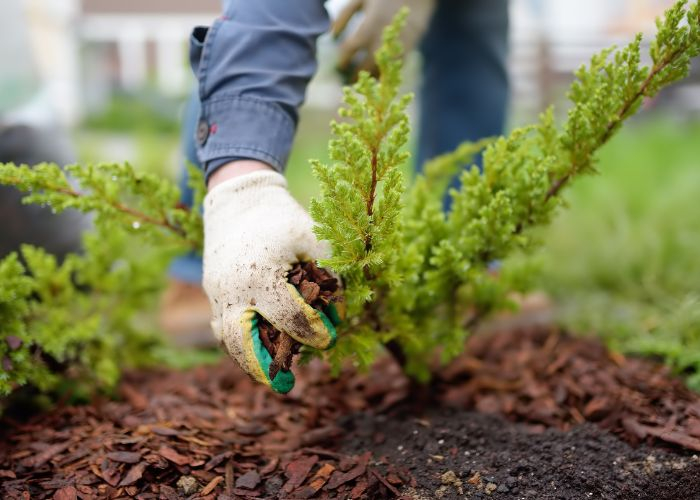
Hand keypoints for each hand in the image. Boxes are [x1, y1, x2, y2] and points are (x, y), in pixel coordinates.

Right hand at [203, 168, 336, 392]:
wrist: (238, 198)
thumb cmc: (281, 218)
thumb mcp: (312, 236)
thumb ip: (330, 271)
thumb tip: (341, 309)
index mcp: (261, 275)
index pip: (289, 318)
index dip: (313, 332)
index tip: (328, 338)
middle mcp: (233, 289)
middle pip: (241, 342)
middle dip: (262, 367)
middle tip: (285, 386)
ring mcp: (217, 292)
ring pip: (226, 339)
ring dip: (247, 359)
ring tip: (270, 373)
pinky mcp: (212, 291)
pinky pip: (221, 325)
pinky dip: (237, 342)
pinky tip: (258, 350)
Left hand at [332, 0, 434, 78]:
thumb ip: (345, 15)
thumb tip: (332, 34)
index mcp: (369, 25)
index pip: (351, 49)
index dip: (343, 60)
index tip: (340, 67)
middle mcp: (383, 38)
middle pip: (367, 64)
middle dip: (357, 76)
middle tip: (350, 82)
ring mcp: (398, 45)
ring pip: (384, 69)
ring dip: (373, 77)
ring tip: (365, 82)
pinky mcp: (411, 47)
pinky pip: (397, 67)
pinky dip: (389, 73)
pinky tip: (381, 74)